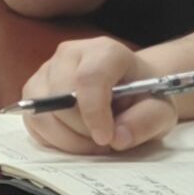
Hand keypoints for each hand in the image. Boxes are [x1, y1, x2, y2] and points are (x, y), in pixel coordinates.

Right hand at [22, 35, 173, 152]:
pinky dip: (53, 140)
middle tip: (106, 142)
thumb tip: (117, 138)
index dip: (94, 113)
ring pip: (40, 113)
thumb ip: (145, 122)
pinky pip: (32, 123)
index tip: (107, 139)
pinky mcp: (33, 92)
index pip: (89, 78)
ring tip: (92, 143)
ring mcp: (46, 71)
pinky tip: (75, 139)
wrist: (130, 90)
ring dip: (66, 139)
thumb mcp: (160, 110)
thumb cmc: (144, 97)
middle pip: (60, 97)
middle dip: (82, 130)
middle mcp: (69, 54)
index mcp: (104, 51)